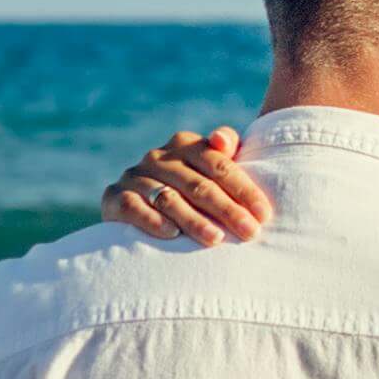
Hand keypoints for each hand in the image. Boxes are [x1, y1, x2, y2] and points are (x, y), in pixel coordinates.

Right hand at [102, 128, 272, 246]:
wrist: (136, 211)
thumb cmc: (187, 193)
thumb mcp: (209, 171)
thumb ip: (226, 152)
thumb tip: (221, 138)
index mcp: (185, 145)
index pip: (219, 164)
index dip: (244, 189)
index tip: (264, 214)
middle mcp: (158, 156)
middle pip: (198, 184)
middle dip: (228, 210)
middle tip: (250, 233)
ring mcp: (134, 176)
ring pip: (169, 199)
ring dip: (194, 220)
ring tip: (216, 239)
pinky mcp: (114, 197)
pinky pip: (134, 208)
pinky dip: (154, 221)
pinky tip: (172, 235)